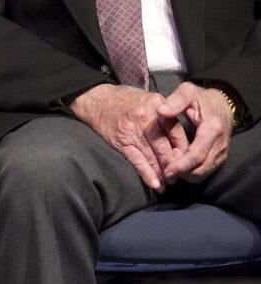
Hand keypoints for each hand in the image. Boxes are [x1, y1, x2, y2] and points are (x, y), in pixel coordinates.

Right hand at [69, 83, 186, 191]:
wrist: (96, 99)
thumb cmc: (125, 99)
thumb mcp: (149, 99)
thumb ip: (166, 116)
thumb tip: (180, 141)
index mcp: (157, 107)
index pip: (177, 134)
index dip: (184, 152)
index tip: (188, 162)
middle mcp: (146, 119)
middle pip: (165, 149)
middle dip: (174, 166)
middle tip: (179, 176)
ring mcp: (131, 131)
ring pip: (152, 157)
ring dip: (161, 174)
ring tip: (168, 184)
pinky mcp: (120, 141)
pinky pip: (136, 161)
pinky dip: (146, 174)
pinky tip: (154, 184)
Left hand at [156, 82, 231, 181]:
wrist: (222, 105)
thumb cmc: (200, 98)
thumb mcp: (187, 92)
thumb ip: (175, 100)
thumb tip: (160, 111)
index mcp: (212, 128)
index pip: (196, 155)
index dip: (180, 165)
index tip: (166, 170)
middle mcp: (220, 144)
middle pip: (200, 169)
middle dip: (181, 172)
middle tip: (163, 171)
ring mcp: (221, 152)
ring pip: (202, 173)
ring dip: (186, 174)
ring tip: (168, 169)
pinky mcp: (220, 157)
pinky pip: (205, 170)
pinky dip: (191, 172)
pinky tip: (178, 166)